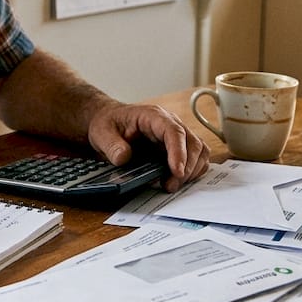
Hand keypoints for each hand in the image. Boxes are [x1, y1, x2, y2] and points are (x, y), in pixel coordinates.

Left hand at [86, 103, 209, 192]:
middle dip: (187, 167)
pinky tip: (176, 181)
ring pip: (199, 151)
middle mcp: (170, 124)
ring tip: (172, 185)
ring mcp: (176, 136)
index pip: (174, 131)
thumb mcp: (102, 132)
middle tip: (170, 185)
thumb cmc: (109, 124)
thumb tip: (124, 157)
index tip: (177, 171)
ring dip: (192, 171)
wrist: (109, 124)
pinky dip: (192, 172)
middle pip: (193, 142)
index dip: (179, 152)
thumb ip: (111, 145)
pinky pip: (196, 159)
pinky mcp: (178, 148)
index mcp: (153, 116)